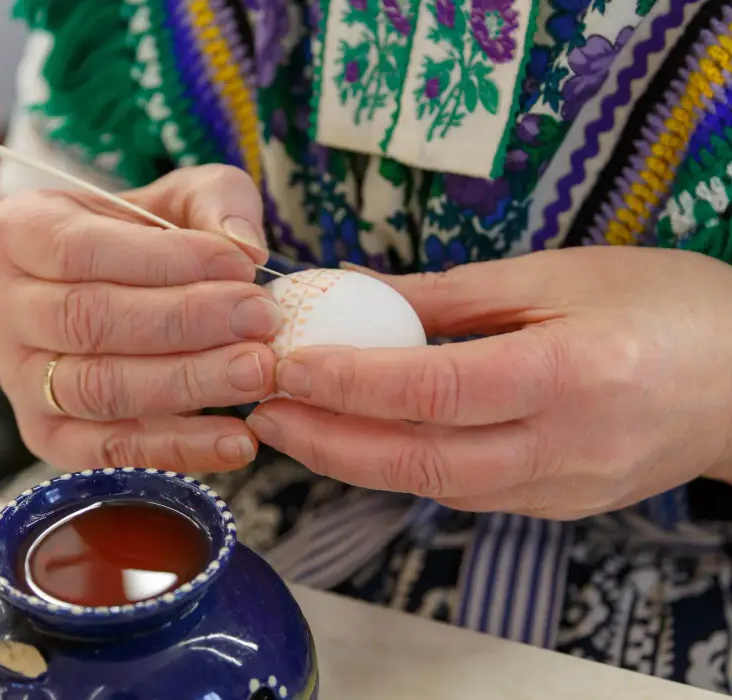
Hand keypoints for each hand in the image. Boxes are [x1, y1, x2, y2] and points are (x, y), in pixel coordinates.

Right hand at [0, 166, 279, 471]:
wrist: (103, 289)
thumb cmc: (142, 238)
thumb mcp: (177, 199)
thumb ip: (213, 204)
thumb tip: (245, 247)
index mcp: (19, 235)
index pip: (83, 250)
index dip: (168, 261)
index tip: (241, 267)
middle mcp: (5, 310)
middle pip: (91, 321)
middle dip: (187, 322)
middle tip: (261, 320)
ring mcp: (21, 382)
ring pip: (101, 389)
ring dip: (189, 384)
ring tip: (259, 371)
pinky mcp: (51, 437)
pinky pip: (112, 451)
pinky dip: (179, 449)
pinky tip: (239, 440)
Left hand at [247, 247, 731, 518]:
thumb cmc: (661, 305)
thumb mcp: (555, 277)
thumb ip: (450, 296)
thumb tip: (360, 293)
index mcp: (567, 375)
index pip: (433, 388)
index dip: (349, 380)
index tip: (285, 365)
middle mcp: (561, 446)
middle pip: (419, 460)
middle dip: (327, 442)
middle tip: (263, 411)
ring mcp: (559, 488)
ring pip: (432, 485)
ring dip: (353, 460)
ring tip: (295, 425)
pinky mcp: (555, 503)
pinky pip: (462, 491)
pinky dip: (402, 467)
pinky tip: (363, 440)